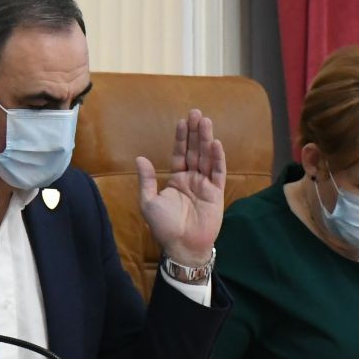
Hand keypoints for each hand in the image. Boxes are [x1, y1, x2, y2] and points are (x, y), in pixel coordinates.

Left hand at [136, 109, 226, 267]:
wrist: (181, 246)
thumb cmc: (164, 226)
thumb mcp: (149, 201)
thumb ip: (147, 180)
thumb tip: (140, 158)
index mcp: (176, 180)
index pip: (179, 154)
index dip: (181, 138)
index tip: (182, 121)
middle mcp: (192, 179)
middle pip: (194, 151)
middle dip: (195, 132)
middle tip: (196, 112)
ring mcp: (205, 185)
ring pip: (206, 157)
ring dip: (206, 139)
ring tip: (206, 121)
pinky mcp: (216, 193)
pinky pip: (217, 173)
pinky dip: (217, 158)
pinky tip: (216, 144)